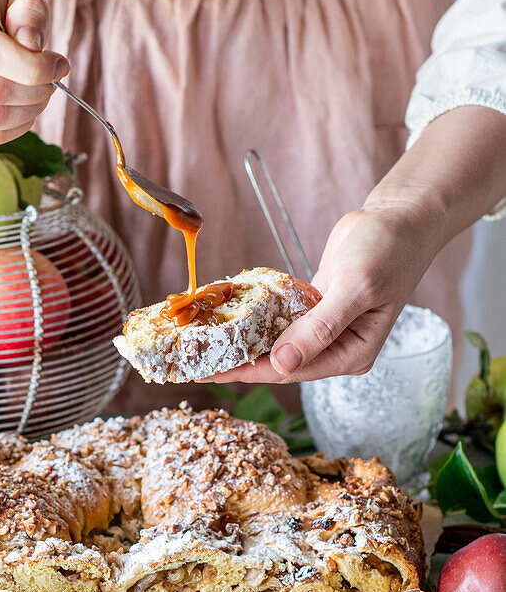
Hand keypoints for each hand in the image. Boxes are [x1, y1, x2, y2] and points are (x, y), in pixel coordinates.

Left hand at [209, 201, 441, 383]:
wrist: (399, 219)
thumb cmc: (387, 251)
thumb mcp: (355, 288)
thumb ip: (320, 328)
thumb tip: (283, 363)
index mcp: (351, 354)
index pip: (290, 370)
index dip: (247, 371)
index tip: (209, 372)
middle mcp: (336, 348)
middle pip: (277, 361)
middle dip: (237, 360)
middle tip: (193, 360)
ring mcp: (324, 329)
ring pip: (274, 341)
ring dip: (241, 340)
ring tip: (200, 341)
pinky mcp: (313, 309)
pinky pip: (278, 319)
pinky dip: (253, 317)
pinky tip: (224, 316)